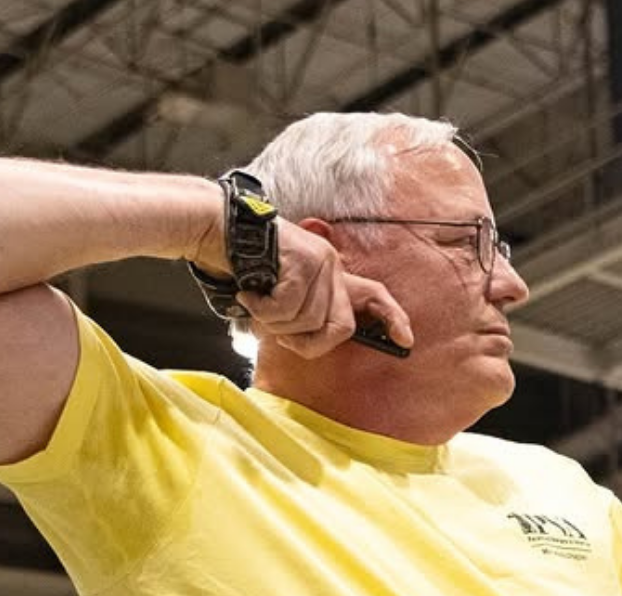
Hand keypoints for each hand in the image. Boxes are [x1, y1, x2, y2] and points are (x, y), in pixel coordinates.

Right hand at [238, 219, 413, 357]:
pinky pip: (289, 306)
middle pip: (339, 326)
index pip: (375, 296)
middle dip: (307, 341)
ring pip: (310, 319)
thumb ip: (307, 313)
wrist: (215, 228)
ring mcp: (321, 260)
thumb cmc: (248, 267)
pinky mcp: (303, 259)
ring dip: (277, 322)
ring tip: (256, 303)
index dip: (393, 319)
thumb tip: (316, 342)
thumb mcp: (283, 293)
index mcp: (333, 275)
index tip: (406, 341)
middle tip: (279, 334)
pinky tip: (250, 293)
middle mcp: (333, 266)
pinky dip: (265, 309)